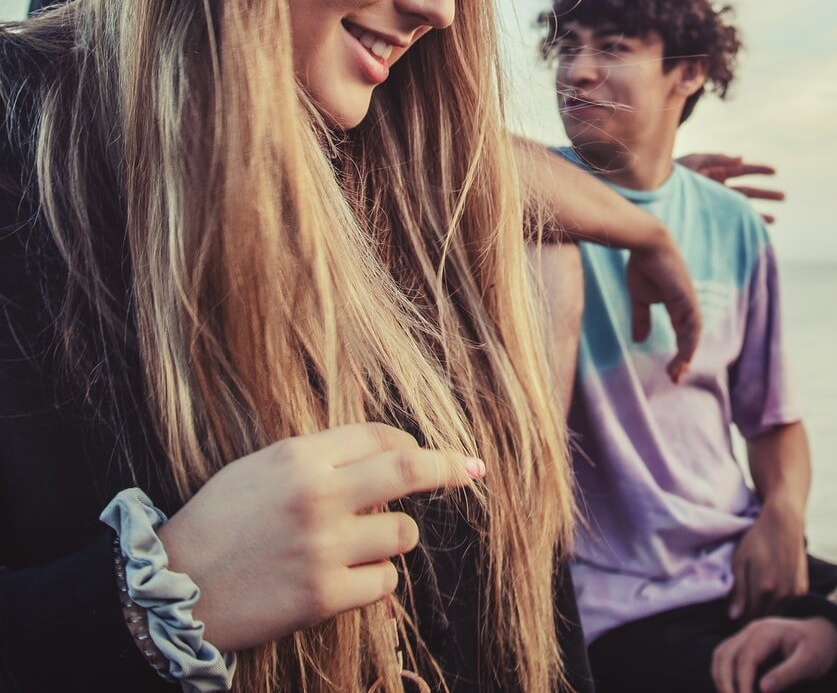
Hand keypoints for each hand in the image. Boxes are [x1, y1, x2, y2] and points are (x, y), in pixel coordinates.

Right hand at [156, 423, 482, 652]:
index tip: (432, 453)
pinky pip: (385, 583)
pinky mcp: (324, 596)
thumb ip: (318, 459)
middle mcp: (317, 495)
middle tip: (472, 470)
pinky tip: (344, 583)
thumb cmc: (217, 526)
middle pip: (410, 471)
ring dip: (392, 540)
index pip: (379, 435)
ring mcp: (323, 547)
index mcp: (298, 457)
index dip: (412, 443)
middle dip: (449, 468)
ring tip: (353, 549)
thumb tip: (387, 453)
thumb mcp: (259, 470)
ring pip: (402, 534)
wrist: (169, 591)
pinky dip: (376, 583)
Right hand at [625, 227, 701, 382]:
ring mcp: (690, 302)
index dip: (679, 352)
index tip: (671, 370)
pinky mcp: (688, 299)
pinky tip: (682, 357)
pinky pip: (692, 327)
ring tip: (676, 373)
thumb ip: (642, 319)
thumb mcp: (640, 299)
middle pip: (689, 338)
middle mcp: (687, 306)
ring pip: (693, 336)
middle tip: (674, 378)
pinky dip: (689, 344)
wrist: (646, 244)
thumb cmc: (643, 266)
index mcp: (677, 305)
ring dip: (686, 356)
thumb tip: (638, 340)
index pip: (682, 334)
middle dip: (683, 359)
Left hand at [677, 154, 784, 222]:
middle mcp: (719, 189)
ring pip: (742, 209)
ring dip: (759, 213)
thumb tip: (741, 158)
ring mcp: (715, 205)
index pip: (742, 170)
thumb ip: (716, 158)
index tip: (775, 171)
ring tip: (774, 219)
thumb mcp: (693, 161)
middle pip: (748, 191)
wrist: (652, 194)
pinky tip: (754, 232)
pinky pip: (730, 223)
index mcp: (716, 172)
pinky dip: (742, 227)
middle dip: (765, 194)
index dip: (759, 170)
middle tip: (783, 197)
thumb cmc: (670, 174)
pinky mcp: (710, 218)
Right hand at [712, 616, 836, 692]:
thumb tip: (763, 689)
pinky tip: (732, 691)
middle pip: (725, 655)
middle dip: (725, 683)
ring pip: (721, 655)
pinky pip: (725, 657)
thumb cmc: (818, 648)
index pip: (746, 659)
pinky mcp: (745, 643)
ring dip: (720, 679)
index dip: (742, 684)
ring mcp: (747, 635)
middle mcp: (752, 630)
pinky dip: (723, 674)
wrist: (822, 634)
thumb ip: (788, 674)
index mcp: (767, 631)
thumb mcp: (810, 662)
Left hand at [729, 503, 807, 620]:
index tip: (735, 614)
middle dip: (752, 616)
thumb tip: (734, 617)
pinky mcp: (802, 589)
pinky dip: (778, 604)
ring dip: (766, 611)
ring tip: (757, 600)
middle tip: (744, 608)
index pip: (748, 618)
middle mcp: (781, 594)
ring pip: (776, 613)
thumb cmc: (758, 539)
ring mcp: (793, 592)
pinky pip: (786, 605)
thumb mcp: (740, 561)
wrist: (784, 523)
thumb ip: (738, 591)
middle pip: (763, 618)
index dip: (740, 618)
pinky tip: (771, 593)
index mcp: (763, 589)